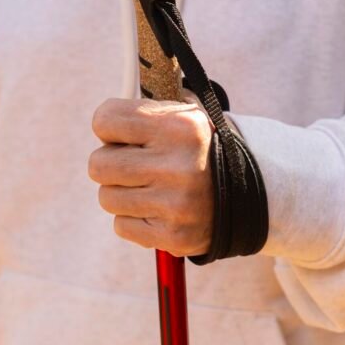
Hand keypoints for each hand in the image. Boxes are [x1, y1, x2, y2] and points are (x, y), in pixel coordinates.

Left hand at [88, 98, 213, 256]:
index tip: (120, 133)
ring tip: (149, 187)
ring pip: (107, 197)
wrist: (246, 193)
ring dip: (122, 193)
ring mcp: (176, 205)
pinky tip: (157, 209)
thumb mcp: (183, 115)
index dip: (108, 127)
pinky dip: (134, 219)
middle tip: (131, 163)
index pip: (104, 120)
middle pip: (98, 164)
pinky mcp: (173, 236)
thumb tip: (104, 114)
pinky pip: (121, 226)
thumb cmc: (197, 148)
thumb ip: (144, 108)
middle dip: (110, 163)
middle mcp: (178, 166)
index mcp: (180, 127)